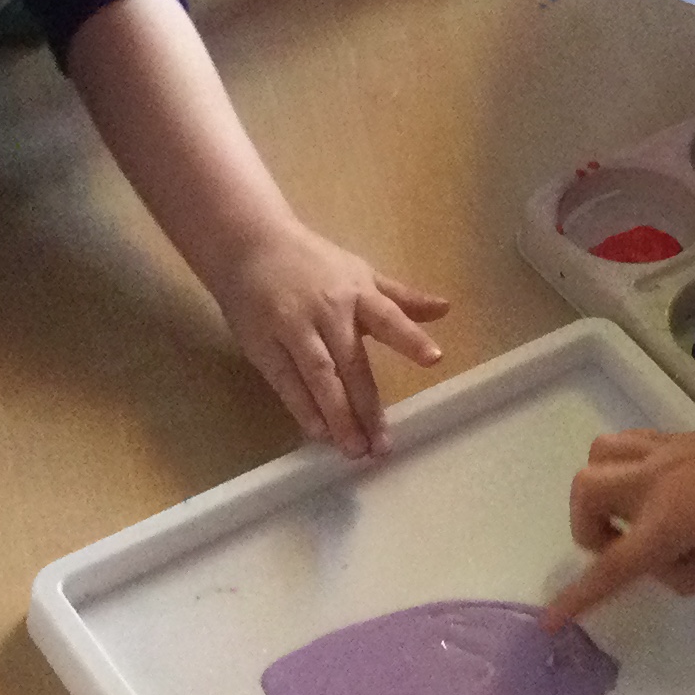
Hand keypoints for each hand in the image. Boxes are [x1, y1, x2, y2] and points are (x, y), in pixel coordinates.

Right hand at [212, 221, 451, 458]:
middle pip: (352, 362)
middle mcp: (327, 312)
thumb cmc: (312, 263)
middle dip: (367, 406)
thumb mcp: (360, 273)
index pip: (388, 316)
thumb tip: (446, 308)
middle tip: (382, 446)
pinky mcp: (263, 345)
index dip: (410, 337)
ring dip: (337, 416)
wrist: (247, 245)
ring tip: (354, 450)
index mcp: (356, 292)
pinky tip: (318, 433)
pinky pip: (286, 383)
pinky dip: (303, 409)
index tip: (434, 358)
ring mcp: (293, 329)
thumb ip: (400, 298)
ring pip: (319, 378)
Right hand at [549, 408, 694, 622]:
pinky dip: (621, 466)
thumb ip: (688, 577)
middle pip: (584, 491)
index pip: (611, 566)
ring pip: (597, 456)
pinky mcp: (674, 436)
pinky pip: (625, 443)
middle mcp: (652, 482)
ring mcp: (661, 452)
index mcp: (666, 521)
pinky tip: (651, 486)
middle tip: (622, 546)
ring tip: (631, 513)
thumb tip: (660, 567)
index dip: (578, 596)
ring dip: (599, 490)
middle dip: (586, 527)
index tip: (550, 620)